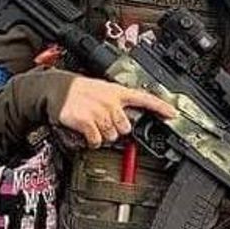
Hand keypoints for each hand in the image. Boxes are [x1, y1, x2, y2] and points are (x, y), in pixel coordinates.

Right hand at [50, 77, 175, 148]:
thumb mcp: (103, 90)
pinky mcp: (87, 121)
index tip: (172, 114)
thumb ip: (118, 103)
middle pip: (126, 128)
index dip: (160, 107)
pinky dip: (92, 141)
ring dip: (102, 136)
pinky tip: (87, 133)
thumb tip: (127, 120)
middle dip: (116, 130)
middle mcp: (111, 101)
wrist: (57, 87)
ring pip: (111, 136)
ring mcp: (100, 111)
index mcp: (117, 92)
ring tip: (92, 125)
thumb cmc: (80, 90)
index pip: (144, 98)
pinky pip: (97, 141)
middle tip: (104, 123)